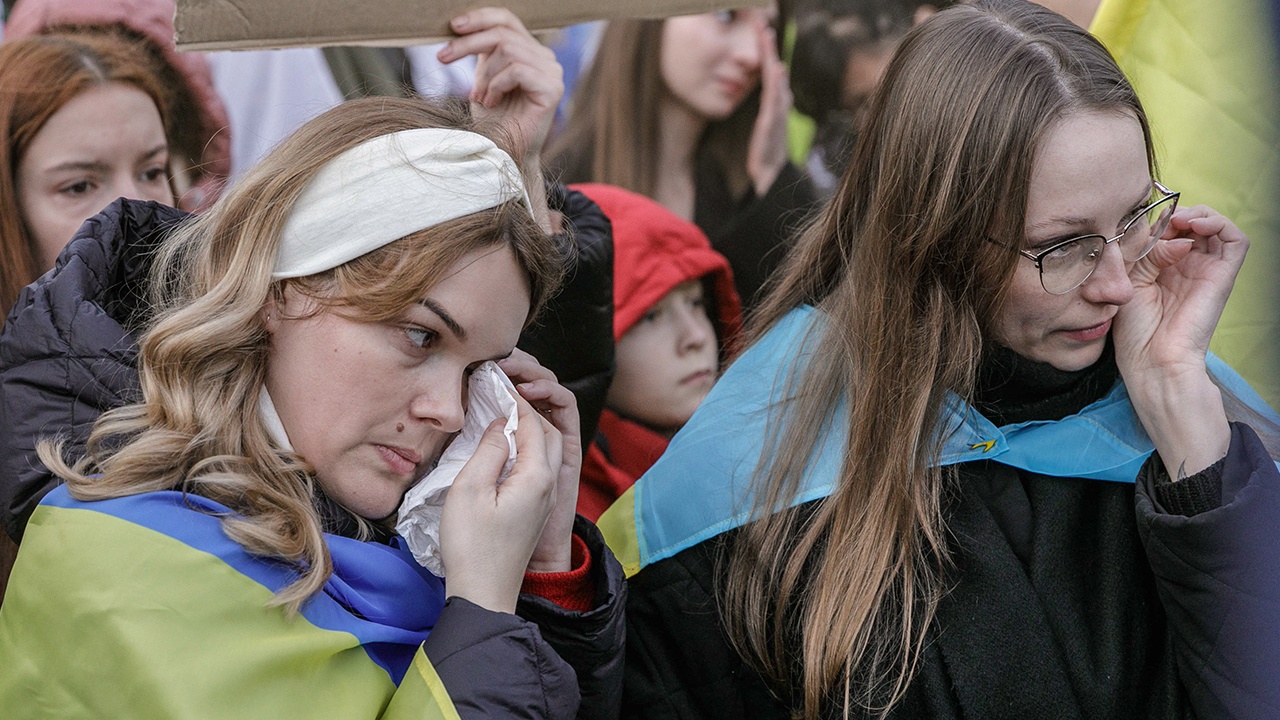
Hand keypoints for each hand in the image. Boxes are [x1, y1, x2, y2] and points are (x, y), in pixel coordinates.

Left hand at [438, 7, 563, 163]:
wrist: (504, 153)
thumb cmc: (493, 119)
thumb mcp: (483, 77)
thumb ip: (482, 51)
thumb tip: (460, 24)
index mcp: (529, 51)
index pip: (507, 19)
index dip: (480, 17)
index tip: (452, 26)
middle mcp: (545, 58)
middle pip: (502, 33)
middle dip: (467, 44)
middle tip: (442, 57)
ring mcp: (552, 72)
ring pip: (507, 50)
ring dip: (484, 75)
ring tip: (479, 97)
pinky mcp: (552, 88)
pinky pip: (516, 71)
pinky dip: (496, 86)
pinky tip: (492, 103)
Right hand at [438, 391, 562, 613]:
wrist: (484, 594)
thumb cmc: (472, 546)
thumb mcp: (469, 490)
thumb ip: (489, 450)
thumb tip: (502, 424)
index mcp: (537, 476)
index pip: (534, 423)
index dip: (516, 399)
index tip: (494, 381)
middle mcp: (549, 485)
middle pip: (550, 432)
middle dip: (531, 406)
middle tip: (504, 388)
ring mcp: (544, 499)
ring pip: (547, 449)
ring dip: (530, 426)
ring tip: (503, 410)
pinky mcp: (534, 510)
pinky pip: (538, 466)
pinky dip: (527, 446)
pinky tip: (504, 445)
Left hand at [746, 22, 790, 197]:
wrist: (771, 172)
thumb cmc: (768, 146)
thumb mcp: (767, 118)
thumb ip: (771, 99)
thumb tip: (776, 78)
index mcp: (775, 99)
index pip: (769, 69)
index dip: (765, 49)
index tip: (761, 27)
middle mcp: (780, 101)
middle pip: (773, 68)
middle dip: (768, 46)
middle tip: (763, 23)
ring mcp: (777, 111)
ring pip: (774, 79)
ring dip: (771, 57)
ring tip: (768, 38)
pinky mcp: (772, 123)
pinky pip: (774, 99)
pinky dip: (776, 83)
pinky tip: (776, 69)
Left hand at [1112, 204, 1246, 477]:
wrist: (1151, 360)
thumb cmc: (1134, 330)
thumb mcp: (1128, 282)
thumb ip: (1145, 253)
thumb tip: (1170, 235)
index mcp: (1163, 268)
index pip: (1168, 229)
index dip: (1157, 219)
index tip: (1137, 223)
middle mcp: (1188, 266)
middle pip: (1192, 223)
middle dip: (1177, 214)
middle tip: (1160, 222)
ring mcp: (1207, 269)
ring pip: (1216, 226)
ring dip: (1199, 214)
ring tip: (1179, 221)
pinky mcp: (1223, 276)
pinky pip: (1236, 239)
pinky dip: (1220, 223)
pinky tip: (1194, 226)